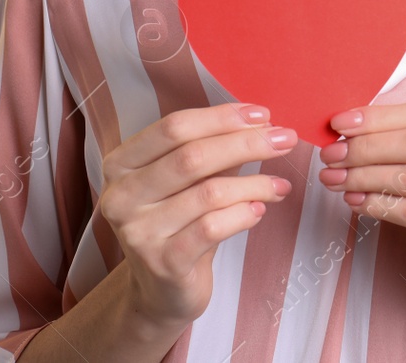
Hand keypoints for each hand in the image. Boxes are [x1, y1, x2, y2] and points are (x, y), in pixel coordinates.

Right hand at [98, 102, 297, 328]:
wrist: (162, 291)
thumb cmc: (178, 224)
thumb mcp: (189, 183)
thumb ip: (214, 153)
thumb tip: (261, 124)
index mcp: (121, 164)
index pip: (174, 127)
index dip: (222, 117)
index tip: (263, 115)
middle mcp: (120, 196)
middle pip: (192, 156)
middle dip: (246, 143)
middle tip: (285, 139)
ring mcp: (138, 232)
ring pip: (208, 193)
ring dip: (254, 184)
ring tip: (279, 185)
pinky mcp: (162, 263)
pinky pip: (213, 228)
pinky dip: (243, 215)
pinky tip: (259, 211)